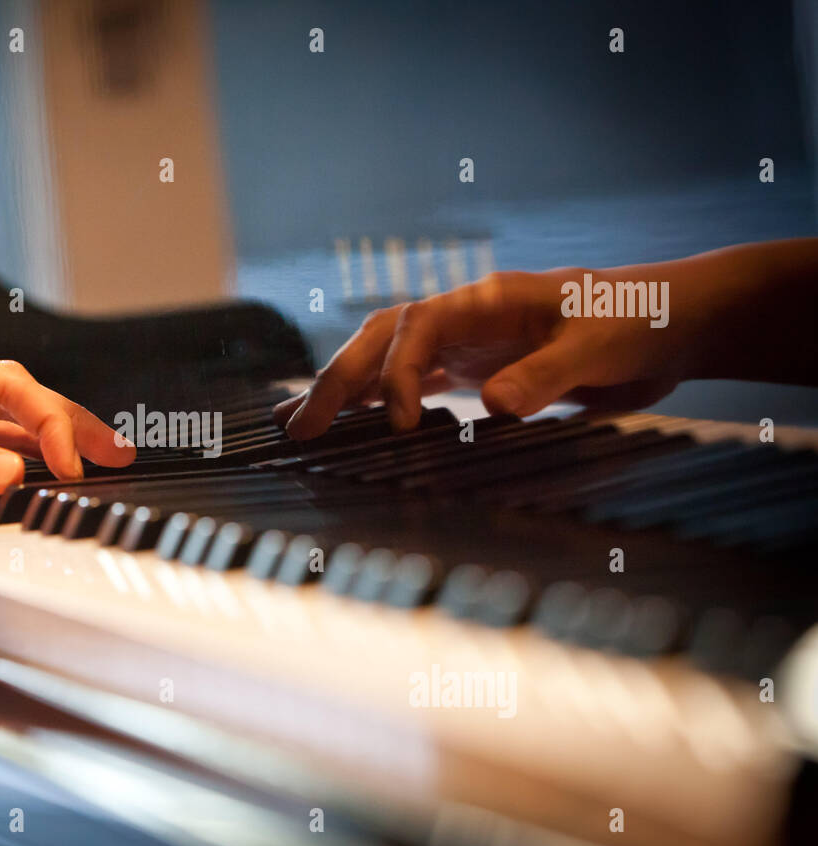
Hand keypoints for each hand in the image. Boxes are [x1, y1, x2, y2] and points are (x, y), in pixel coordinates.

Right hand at [276, 267, 696, 437]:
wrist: (669, 325)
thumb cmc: (639, 321)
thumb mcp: (602, 346)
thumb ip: (547, 374)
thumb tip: (491, 403)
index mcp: (488, 299)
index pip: (417, 326)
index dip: (397, 373)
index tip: (397, 423)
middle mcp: (465, 318)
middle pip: (381, 341)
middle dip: (336, 381)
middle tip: (298, 427)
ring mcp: (465, 343)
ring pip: (385, 360)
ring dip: (341, 390)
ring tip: (295, 422)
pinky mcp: (474, 369)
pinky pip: (411, 383)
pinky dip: (374, 402)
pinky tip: (347, 422)